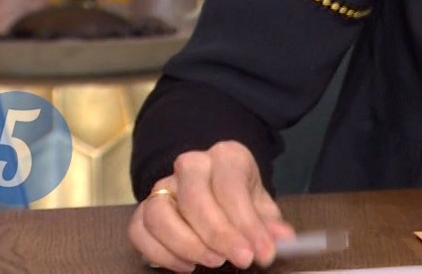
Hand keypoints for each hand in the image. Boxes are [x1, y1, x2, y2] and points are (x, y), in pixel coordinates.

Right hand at [127, 141, 294, 270]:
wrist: (214, 186)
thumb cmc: (239, 197)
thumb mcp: (261, 206)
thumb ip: (270, 224)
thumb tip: (282, 241)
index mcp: (225, 157)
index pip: (231, 187)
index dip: (247, 224)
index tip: (261, 253)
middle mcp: (190, 166)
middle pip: (194, 197)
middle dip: (219, 234)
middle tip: (240, 259)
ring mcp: (162, 186)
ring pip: (159, 213)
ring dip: (186, 244)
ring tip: (213, 262)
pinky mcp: (142, 209)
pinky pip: (139, 230)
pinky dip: (160, 253)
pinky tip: (186, 265)